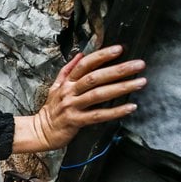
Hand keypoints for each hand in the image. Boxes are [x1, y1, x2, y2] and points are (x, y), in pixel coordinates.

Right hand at [14, 45, 146, 152]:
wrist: (40, 132)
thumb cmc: (51, 110)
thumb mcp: (55, 87)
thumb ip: (67, 70)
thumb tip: (80, 54)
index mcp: (67, 83)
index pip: (84, 64)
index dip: (101, 56)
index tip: (119, 49)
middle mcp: (69, 92)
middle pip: (95, 77)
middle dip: (118, 70)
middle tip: (138, 65)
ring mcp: (72, 106)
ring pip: (98, 95)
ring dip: (121, 88)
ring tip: (140, 83)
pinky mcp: (76, 121)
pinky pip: (98, 115)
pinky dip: (115, 111)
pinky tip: (130, 107)